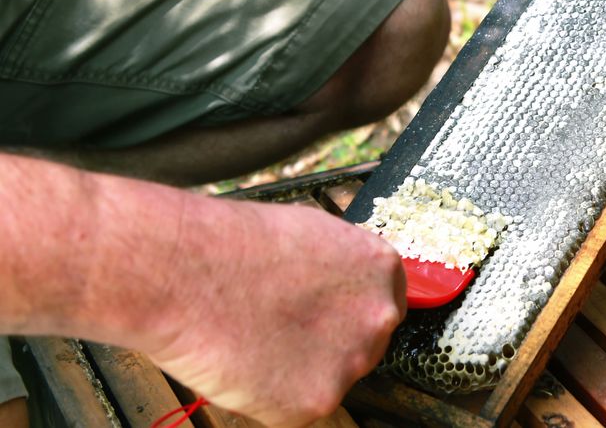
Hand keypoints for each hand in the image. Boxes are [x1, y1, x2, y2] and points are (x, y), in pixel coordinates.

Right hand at [146, 199, 405, 425]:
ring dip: (298, 368)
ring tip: (254, 339)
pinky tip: (243, 363)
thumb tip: (337, 283)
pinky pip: (295, 406)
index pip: (384, 302)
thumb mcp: (310, 232)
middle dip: (329, 343)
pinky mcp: (316, 401)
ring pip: (329, 377)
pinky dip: (269, 395)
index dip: (349, 310)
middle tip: (282, 330)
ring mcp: (350, 363)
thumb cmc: (235, 245)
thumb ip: (339, 265)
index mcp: (381, 270)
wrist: (188, 273)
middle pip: (364, 344)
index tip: (326, 315)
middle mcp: (378, 318)